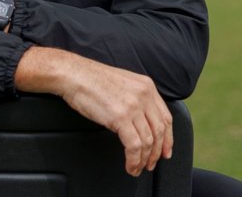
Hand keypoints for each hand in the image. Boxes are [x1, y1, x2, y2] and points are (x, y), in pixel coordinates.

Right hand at [15, 47, 172, 176]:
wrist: (74, 74)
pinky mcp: (120, 117)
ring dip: (144, 159)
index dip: (168, 138)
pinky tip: (130, 165)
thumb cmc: (91, 79)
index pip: (166, 117)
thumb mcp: (122, 83)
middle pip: (159, 131)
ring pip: (148, 141)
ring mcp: (133, 106)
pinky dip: (134, 160)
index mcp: (147, 86)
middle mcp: (144, 96)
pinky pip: (134, 146)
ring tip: (137, 168)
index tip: (166, 151)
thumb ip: (136, 98)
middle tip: (151, 164)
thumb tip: (140, 121)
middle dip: (157, 152)